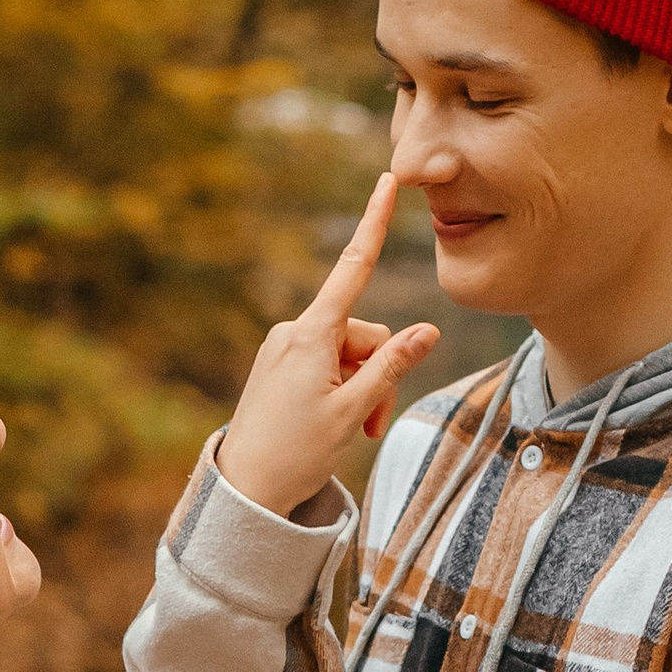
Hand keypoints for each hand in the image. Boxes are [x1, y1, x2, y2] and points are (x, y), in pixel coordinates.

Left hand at [216, 173, 438, 518]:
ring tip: (354, 432)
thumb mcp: (354, 411)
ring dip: (362, 390)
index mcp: (311, 335)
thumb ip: (392, 367)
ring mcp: (284, 349)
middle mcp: (294, 332)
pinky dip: (340, 391)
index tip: (386, 181)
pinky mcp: (279, 367)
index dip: (374, 224)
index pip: (354, 268)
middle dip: (379, 374)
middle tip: (372, 426)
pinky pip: (325, 367)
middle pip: (365, 334)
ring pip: (349, 356)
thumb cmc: (295, 454)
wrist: (243, 491)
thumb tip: (428, 330)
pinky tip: (330, 425)